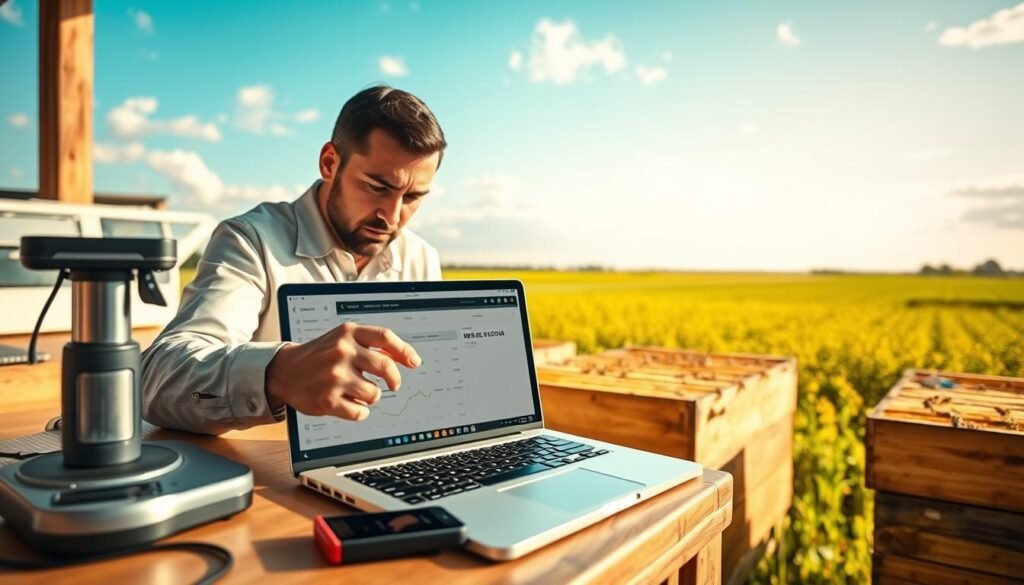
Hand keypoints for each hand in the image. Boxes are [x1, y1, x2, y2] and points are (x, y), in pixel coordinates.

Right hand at [265, 322, 420, 419]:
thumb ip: (371, 344)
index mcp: (347, 333)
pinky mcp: (327, 400)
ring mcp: (334, 377)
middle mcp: (341, 352)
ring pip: (374, 394)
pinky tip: (348, 404)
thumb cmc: (320, 355)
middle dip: (395, 379)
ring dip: (371, 397)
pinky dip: (359, 412)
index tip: (414, 362)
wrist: (284, 371)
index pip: (385, 337)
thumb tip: (406, 357)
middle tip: (394, 385)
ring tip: (358, 392)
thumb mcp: (342, 339)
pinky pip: (360, 412)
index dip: (404, 351)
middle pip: (386, 367)